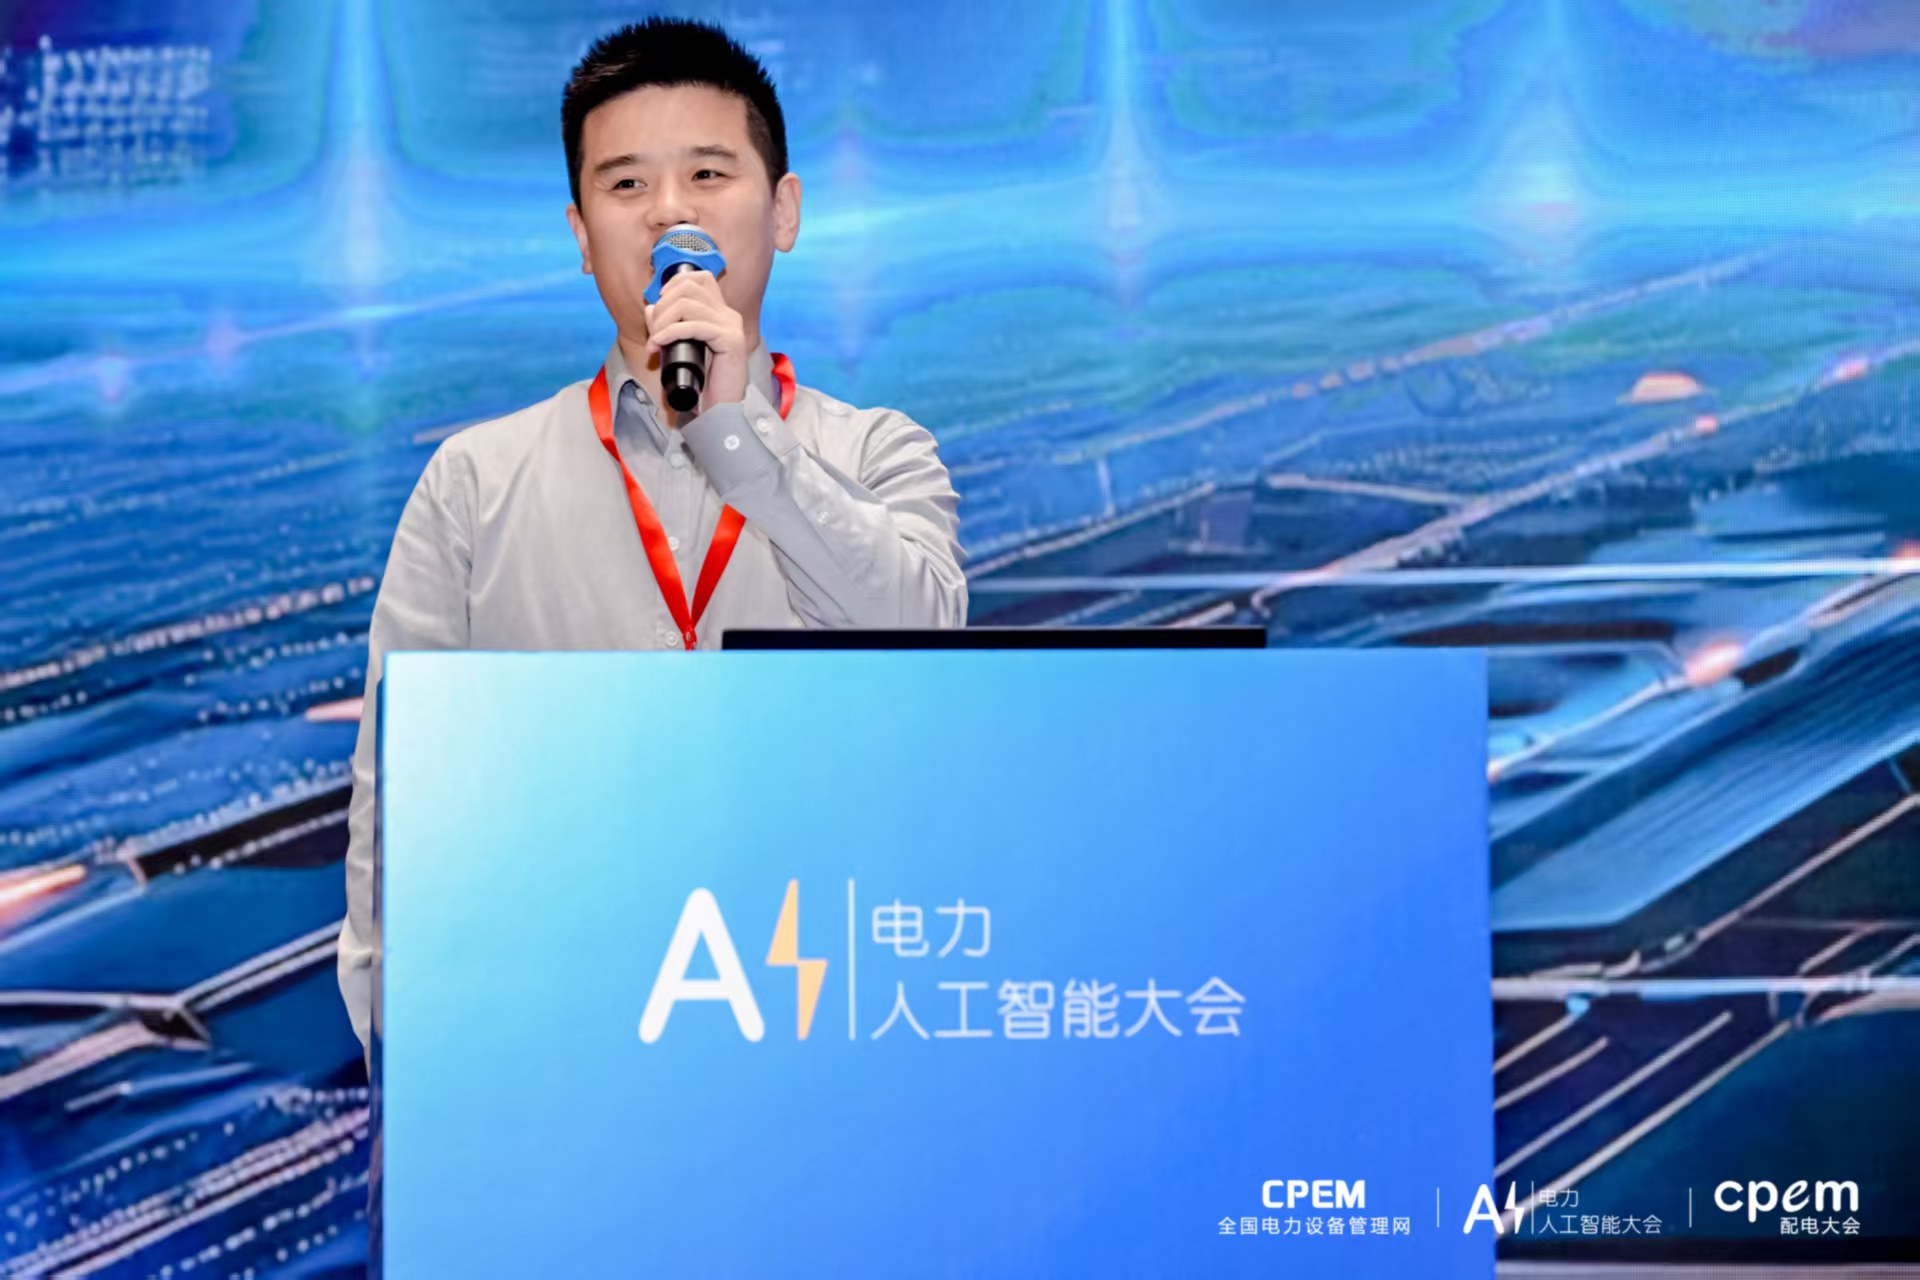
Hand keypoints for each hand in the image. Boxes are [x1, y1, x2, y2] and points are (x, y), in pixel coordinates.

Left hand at [644, 269, 747, 417]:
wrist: (720, 408)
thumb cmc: (702, 381)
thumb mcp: (680, 347)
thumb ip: (667, 324)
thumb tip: (650, 307)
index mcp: (721, 312)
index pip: (699, 278)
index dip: (674, 284)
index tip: (659, 305)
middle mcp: (729, 314)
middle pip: (689, 287)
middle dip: (662, 306)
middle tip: (653, 331)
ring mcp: (732, 326)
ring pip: (687, 304)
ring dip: (662, 321)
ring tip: (655, 342)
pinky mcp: (730, 341)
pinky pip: (694, 326)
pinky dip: (670, 332)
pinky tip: (659, 344)